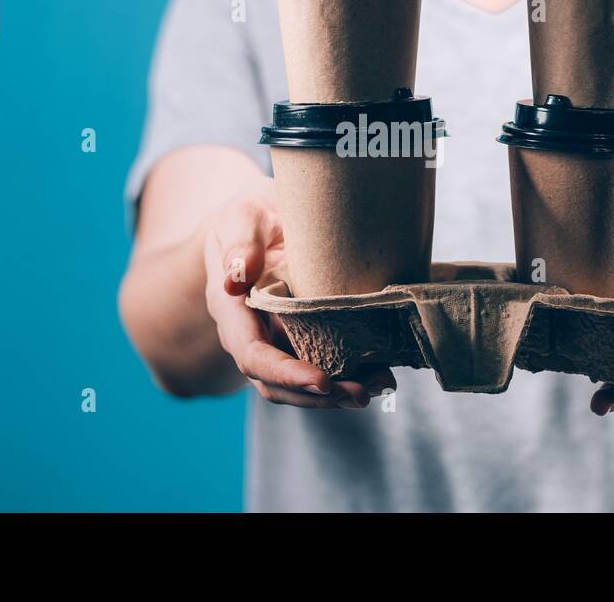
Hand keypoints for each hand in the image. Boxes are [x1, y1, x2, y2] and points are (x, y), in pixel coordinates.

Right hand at [201, 188, 395, 408]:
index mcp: (232, 311)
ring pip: (302, 384)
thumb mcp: (243, 217)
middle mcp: (252, 335)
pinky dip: (351, 375)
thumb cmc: (251, 218)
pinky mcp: (303, 340)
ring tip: (379, 386)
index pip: (253, 356)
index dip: (285, 374)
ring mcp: (277, 342)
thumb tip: (237, 277)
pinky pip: (323, 367)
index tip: (322, 381)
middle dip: (318, 397)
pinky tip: (381, 374)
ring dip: (339, 395)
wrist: (262, 223)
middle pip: (277, 383)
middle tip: (360, 395)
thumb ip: (239, 243)